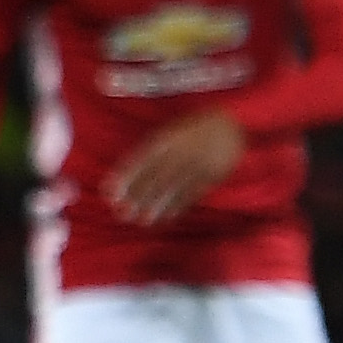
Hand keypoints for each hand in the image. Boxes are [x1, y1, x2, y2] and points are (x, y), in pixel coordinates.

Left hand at [104, 108, 244, 225]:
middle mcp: (180, 151)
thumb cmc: (194, 127)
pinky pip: (194, 191)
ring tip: (143, 221)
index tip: (110, 193)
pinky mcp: (213, 173)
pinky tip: (168, 216)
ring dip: (157, 205)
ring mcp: (198, 163)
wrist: (233, 121)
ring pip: (174, 187)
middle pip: (155, 177)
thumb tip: (127, 172)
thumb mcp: (170, 131)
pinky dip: (180, 205)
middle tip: (123, 214)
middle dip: (138, 196)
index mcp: (166, 139)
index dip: (125, 178)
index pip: (141, 160)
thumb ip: (152, 149)